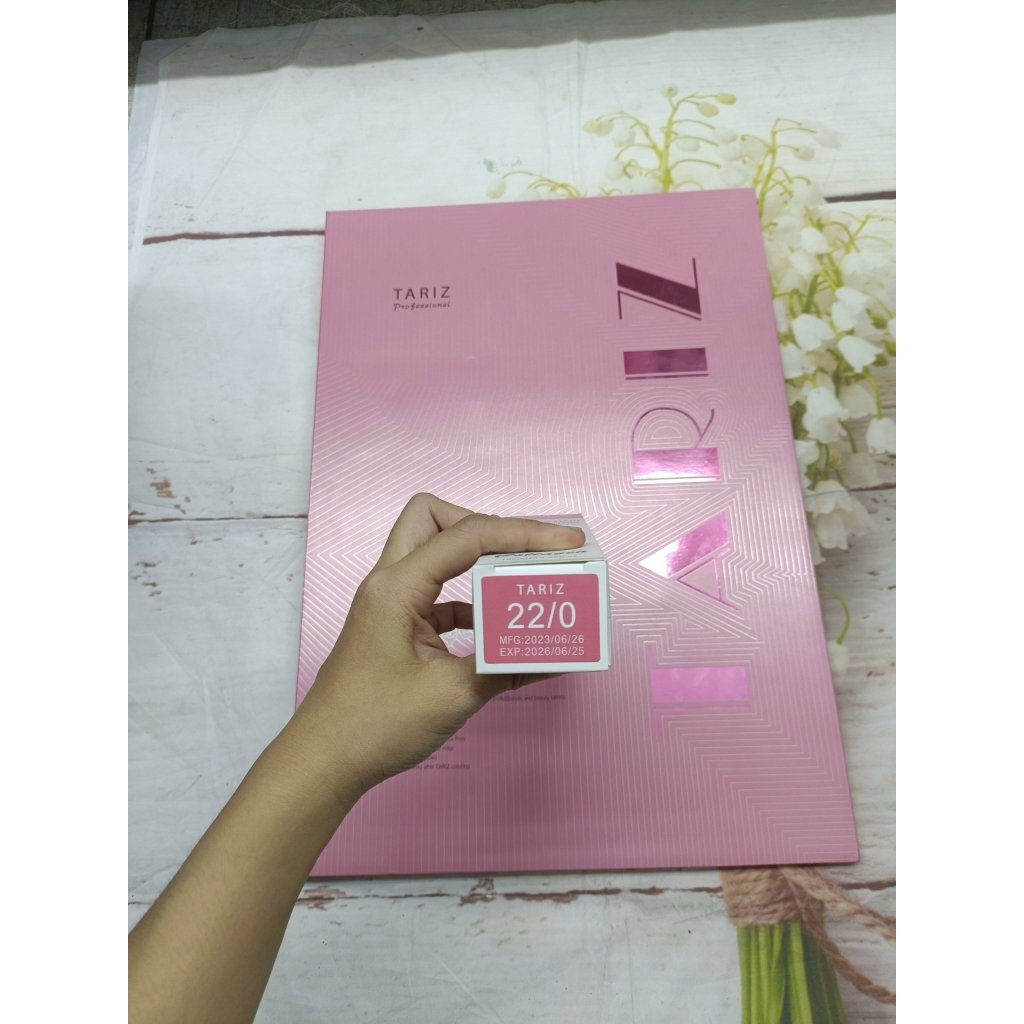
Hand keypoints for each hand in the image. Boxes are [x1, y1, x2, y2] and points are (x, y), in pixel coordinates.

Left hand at [288, 493, 585, 799]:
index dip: (522, 533)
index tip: (566, 542)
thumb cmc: (374, 727)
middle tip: (527, 551)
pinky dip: (472, 601)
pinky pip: (439, 594)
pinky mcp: (396, 626)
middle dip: (485, 525)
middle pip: (435, 519)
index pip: (467, 536)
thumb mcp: (452, 696)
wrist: (324, 762)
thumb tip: (555, 654)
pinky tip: (500, 626)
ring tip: (524, 581)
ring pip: (435, 553)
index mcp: (397, 587)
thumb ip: (506, 667)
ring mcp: (390, 604)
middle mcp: (389, 583)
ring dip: (479, 560)